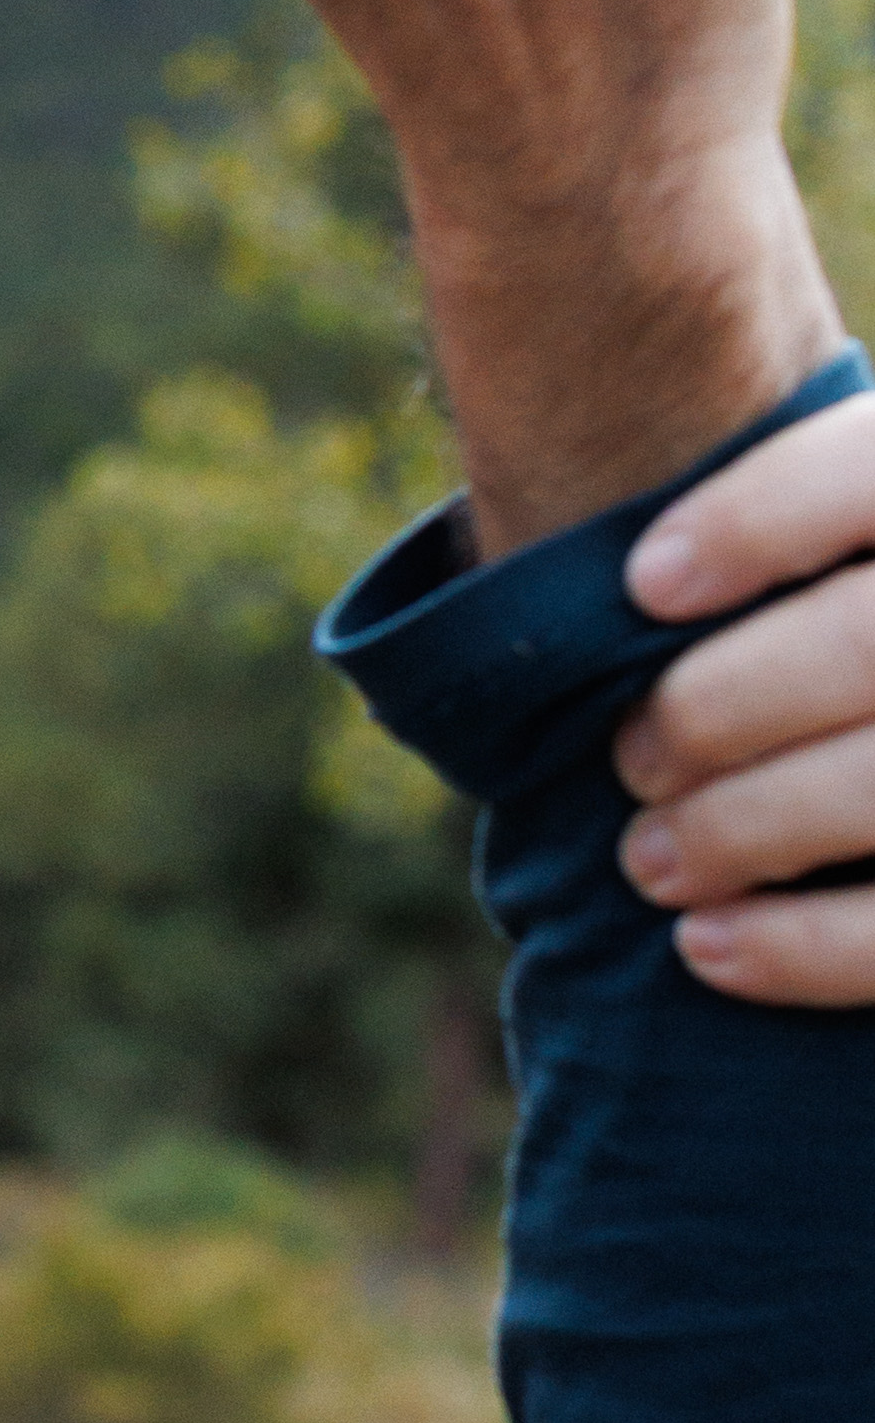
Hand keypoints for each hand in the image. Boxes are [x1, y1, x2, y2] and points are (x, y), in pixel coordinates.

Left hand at [614, 395, 874, 999]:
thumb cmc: (827, 644)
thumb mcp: (815, 577)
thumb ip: (762, 547)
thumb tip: (577, 565)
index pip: (872, 475)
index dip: (760, 518)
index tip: (641, 581)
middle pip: (868, 641)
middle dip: (720, 704)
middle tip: (630, 758)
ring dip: (742, 829)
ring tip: (647, 859)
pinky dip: (805, 948)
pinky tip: (704, 946)